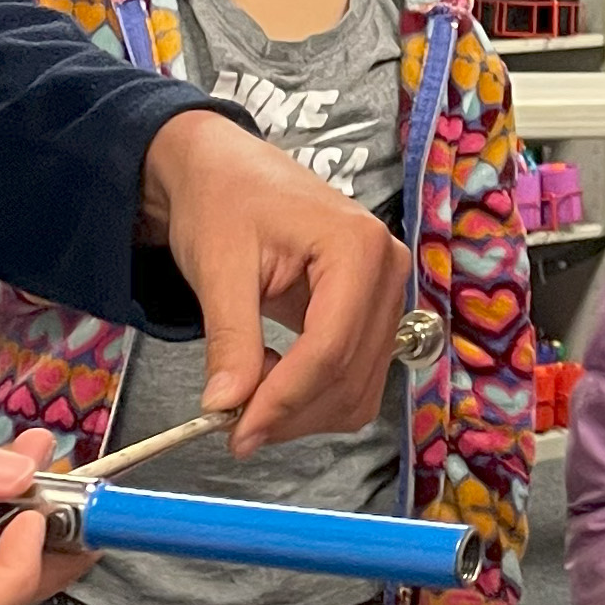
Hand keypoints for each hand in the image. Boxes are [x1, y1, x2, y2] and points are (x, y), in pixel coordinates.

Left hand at [141, 108, 412, 455]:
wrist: (226, 171)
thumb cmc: (222, 202)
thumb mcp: (218, 268)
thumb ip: (229, 340)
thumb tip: (226, 406)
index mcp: (356, 247)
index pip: (330, 348)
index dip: (284, 400)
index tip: (236, 433)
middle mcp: (387, 271)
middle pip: (350, 375)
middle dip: (292, 412)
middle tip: (233, 429)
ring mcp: (387, 293)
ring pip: (359, 387)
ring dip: (304, 411)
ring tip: (246, 398)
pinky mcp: (374, 312)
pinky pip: (356, 376)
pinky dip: (314, 396)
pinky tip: (271, 381)